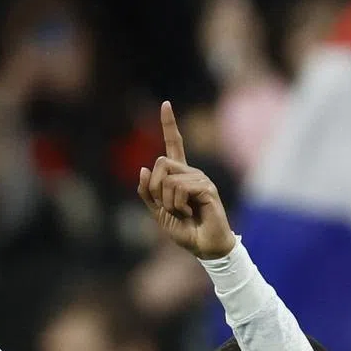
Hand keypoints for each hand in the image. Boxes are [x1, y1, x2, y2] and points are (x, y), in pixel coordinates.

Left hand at [137, 102, 235, 259]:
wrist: (203, 247)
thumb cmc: (184, 230)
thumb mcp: (158, 212)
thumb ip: (148, 192)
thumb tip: (144, 168)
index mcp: (179, 175)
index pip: (174, 144)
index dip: (169, 125)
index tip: (165, 104)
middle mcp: (190, 172)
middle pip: (160, 162)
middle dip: (156, 188)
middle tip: (168, 206)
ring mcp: (200, 179)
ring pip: (168, 178)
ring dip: (168, 201)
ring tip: (183, 212)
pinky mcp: (206, 188)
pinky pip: (179, 188)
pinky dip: (178, 204)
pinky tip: (190, 212)